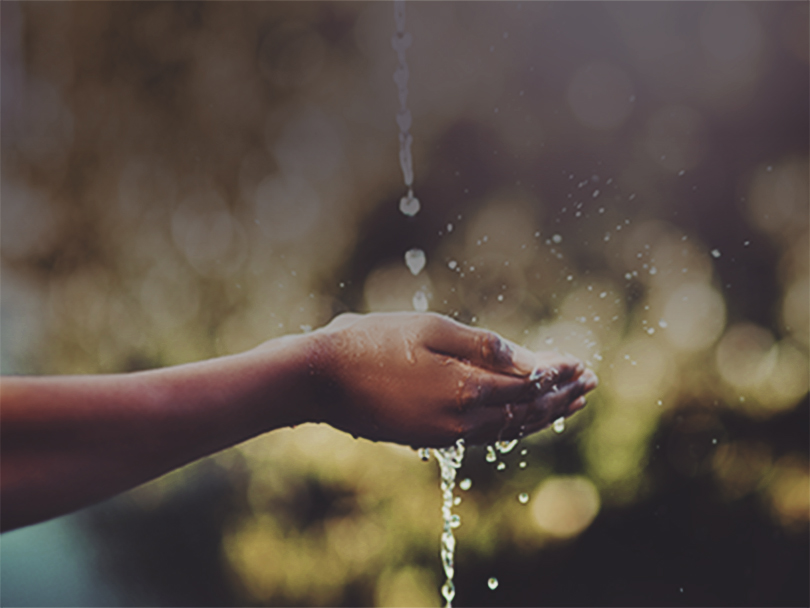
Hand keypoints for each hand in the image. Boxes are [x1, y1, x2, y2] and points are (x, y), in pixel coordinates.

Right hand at [305, 312, 597, 447]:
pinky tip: (517, 417)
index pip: (530, 385)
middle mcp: (461, 419)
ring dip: (541, 415)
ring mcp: (443, 433)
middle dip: (561, 398)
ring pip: (507, 428)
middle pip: (526, 413)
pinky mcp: (427, 437)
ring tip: (567, 405)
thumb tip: (530, 360)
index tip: (583, 364)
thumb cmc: (372, 342)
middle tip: (590, 385)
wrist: (320, 378)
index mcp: (465, 387)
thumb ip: (482, 346)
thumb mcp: (430, 329)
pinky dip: (509, 424)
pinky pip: (482, 434)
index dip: (560, 374)